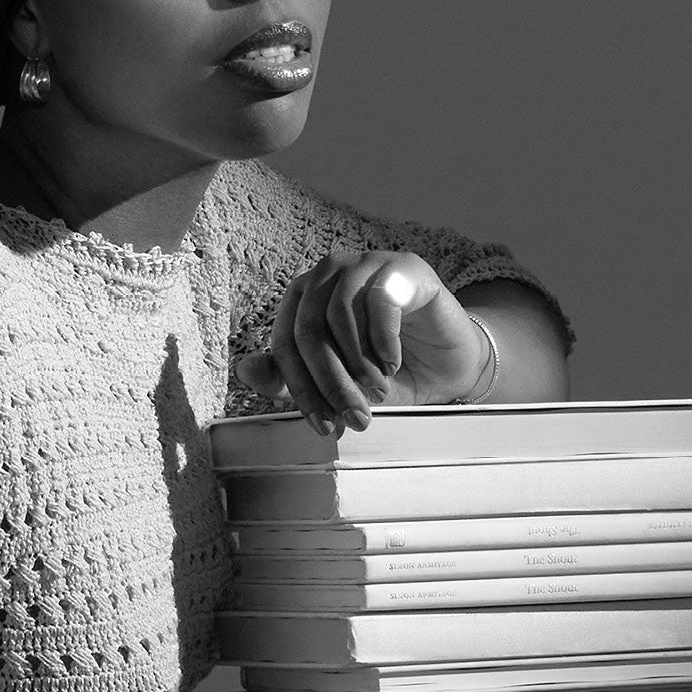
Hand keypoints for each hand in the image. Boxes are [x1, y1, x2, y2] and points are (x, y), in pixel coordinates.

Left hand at [233, 251, 495, 429]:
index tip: (324, 428)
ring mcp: (365, 263)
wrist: (448, 361)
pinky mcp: (403, 266)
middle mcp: (327, 272)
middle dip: (331, 384)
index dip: (301, 390)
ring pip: (338, 316)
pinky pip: (379, 301)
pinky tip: (392, 363)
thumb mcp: (338, 383)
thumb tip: (243, 370)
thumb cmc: (388, 371)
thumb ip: (292, 378)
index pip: (284, 343)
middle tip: (357, 419)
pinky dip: (383, 342)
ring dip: (358, 366)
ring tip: (378, 392)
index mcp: (302, 296)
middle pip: (308, 331)